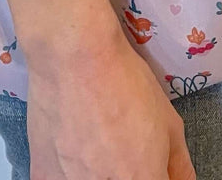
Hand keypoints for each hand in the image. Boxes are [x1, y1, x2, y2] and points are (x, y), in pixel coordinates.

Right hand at [0, 0, 195, 179]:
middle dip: (126, 171)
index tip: (148, 161)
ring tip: (93, 139)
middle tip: (119, 145)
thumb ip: (178, 165)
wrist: (72, 54)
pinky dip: (68, 168)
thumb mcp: (169, 121)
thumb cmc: (123, 80)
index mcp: (141, 179)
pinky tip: (72, 141)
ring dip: (97, 170)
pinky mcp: (42, 176)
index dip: (155, 173)